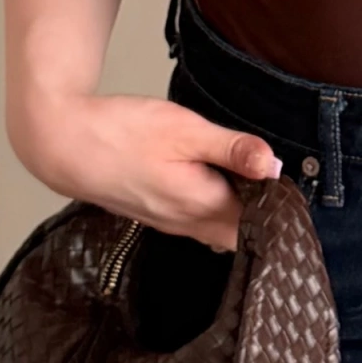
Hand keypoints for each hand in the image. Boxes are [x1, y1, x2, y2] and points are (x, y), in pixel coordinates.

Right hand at [20, 91, 279, 250]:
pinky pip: (198, 223)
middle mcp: (187, 223)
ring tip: (257, 187)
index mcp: (202, 204)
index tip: (299, 190)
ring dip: (241, 215)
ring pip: (220, 230)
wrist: (62, 144)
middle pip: (242, 233)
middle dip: (265, 217)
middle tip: (283, 190)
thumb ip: (232, 149)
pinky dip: (216, 211)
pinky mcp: (156, 214)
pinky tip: (220, 187)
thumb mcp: (184, 130)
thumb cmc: (120, 133)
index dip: (282, 210)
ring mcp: (169, 222)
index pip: (259, 223)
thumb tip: (275, 166)